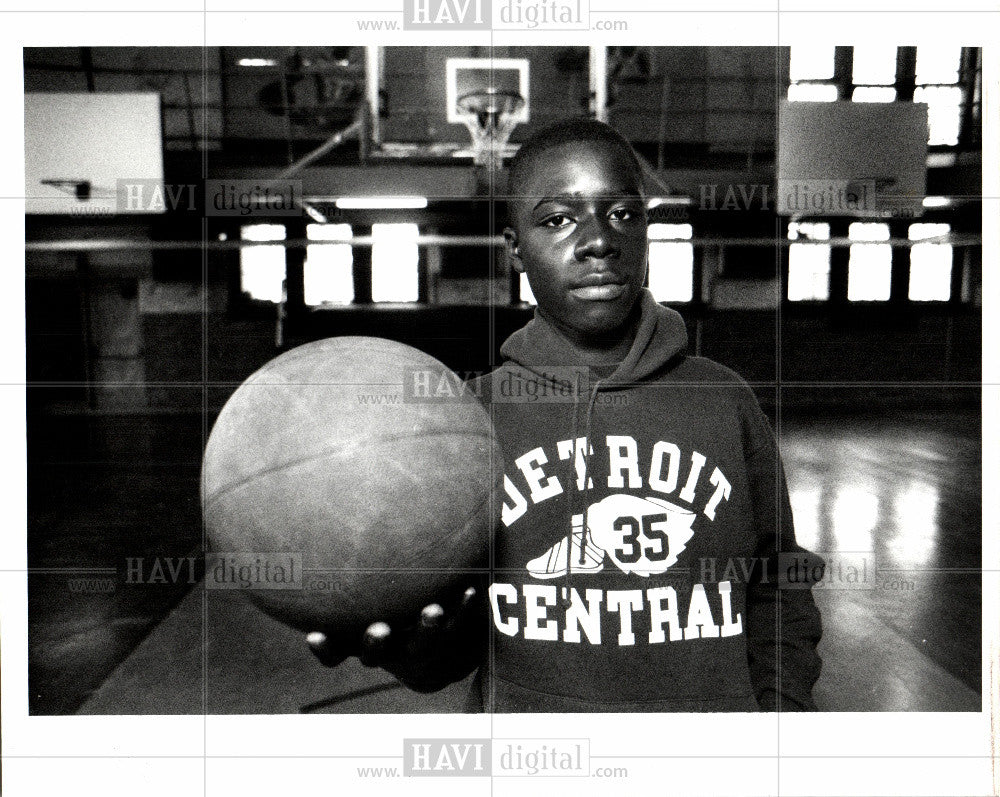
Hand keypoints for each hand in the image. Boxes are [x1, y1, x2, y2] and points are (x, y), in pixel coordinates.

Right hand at [306, 585, 485, 692]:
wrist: (436, 654)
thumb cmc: (387, 610)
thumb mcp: (364, 601)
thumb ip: (347, 575)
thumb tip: (313, 515)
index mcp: (359, 643)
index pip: (335, 652)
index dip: (325, 648)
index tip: (314, 635)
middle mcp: (387, 649)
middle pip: (377, 652)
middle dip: (377, 642)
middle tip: (380, 629)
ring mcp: (418, 647)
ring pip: (422, 642)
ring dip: (427, 628)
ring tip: (434, 611)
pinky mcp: (449, 638)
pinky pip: (460, 627)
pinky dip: (464, 610)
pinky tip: (471, 590)